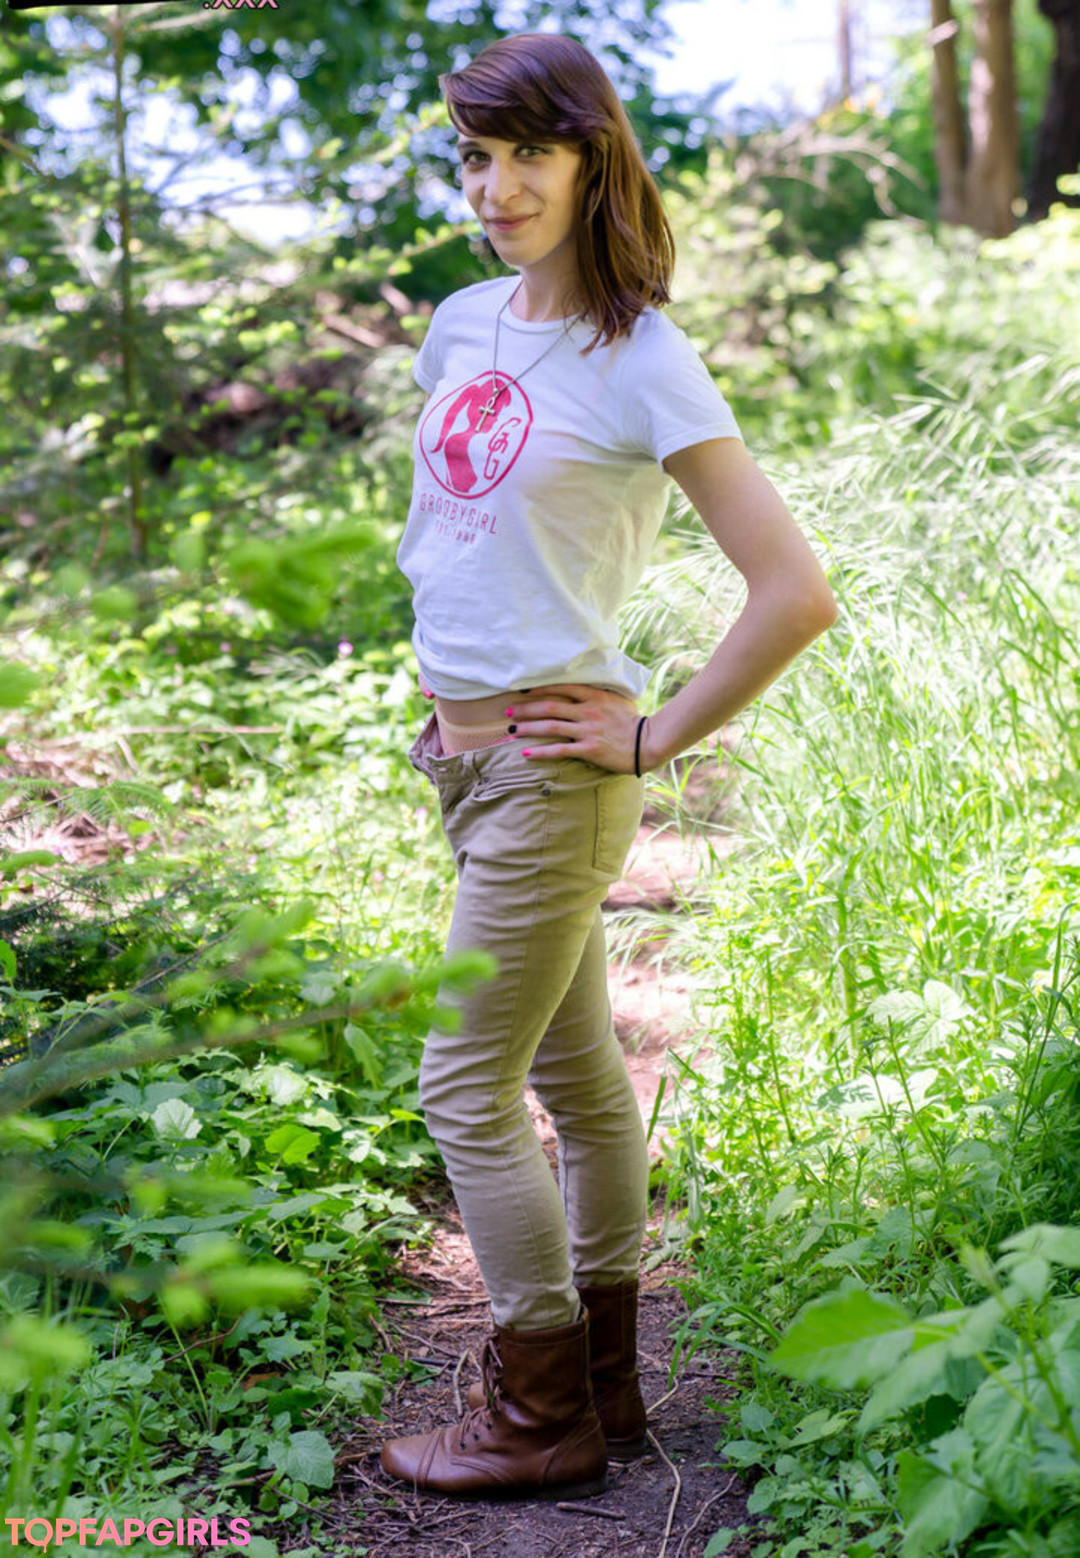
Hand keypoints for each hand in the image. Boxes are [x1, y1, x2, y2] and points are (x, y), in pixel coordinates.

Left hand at [508, 684, 645, 773]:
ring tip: (512, 730)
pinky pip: (560, 750)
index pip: (561, 687)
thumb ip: (598, 693)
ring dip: (528, 728)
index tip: (522, 690)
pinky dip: (541, 752)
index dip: (539, 688)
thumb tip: (582, 687)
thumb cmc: (632, 721)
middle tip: (508, 711)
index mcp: (595, 696)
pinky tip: (526, 754)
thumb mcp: (617, 699)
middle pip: (550, 706)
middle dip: (526, 708)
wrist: (647, 743)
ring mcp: (588, 730)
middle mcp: (588, 710)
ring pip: (550, 727)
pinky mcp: (589, 749)